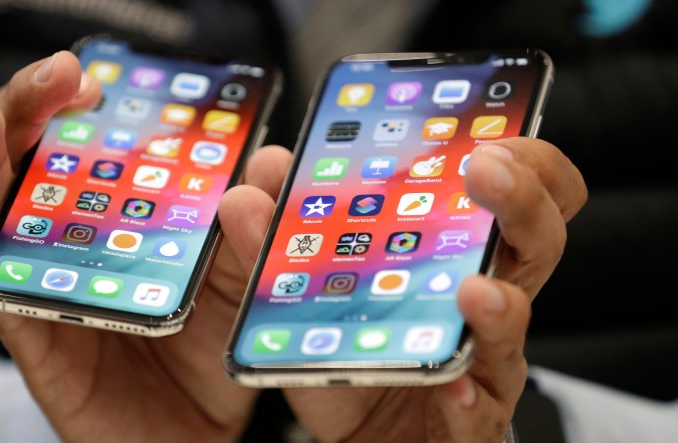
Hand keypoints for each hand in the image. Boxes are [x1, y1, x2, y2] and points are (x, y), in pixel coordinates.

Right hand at [0, 51, 291, 441]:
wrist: (198, 434)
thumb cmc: (209, 352)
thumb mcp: (239, 283)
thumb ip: (251, 228)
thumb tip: (270, 160)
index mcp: (117, 224)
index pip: (85, 150)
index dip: (77, 106)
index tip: (89, 74)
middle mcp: (74, 249)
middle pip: (36, 169)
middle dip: (34, 113)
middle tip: (54, 77)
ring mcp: (51, 293)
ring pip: (4, 222)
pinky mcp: (44, 349)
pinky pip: (7, 304)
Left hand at [279, 140, 586, 441]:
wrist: (364, 431)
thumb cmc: (360, 350)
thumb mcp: (314, 290)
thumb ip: (283, 240)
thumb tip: (250, 191)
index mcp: (458, 251)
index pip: (518, 191)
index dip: (520, 157)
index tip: (485, 132)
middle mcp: (486, 296)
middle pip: (537, 239)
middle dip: (521, 198)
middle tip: (485, 170)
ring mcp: (484, 358)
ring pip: (516, 322)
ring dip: (498, 302)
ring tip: (472, 287)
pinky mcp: (471, 418)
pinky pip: (481, 409)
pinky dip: (469, 399)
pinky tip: (452, 388)